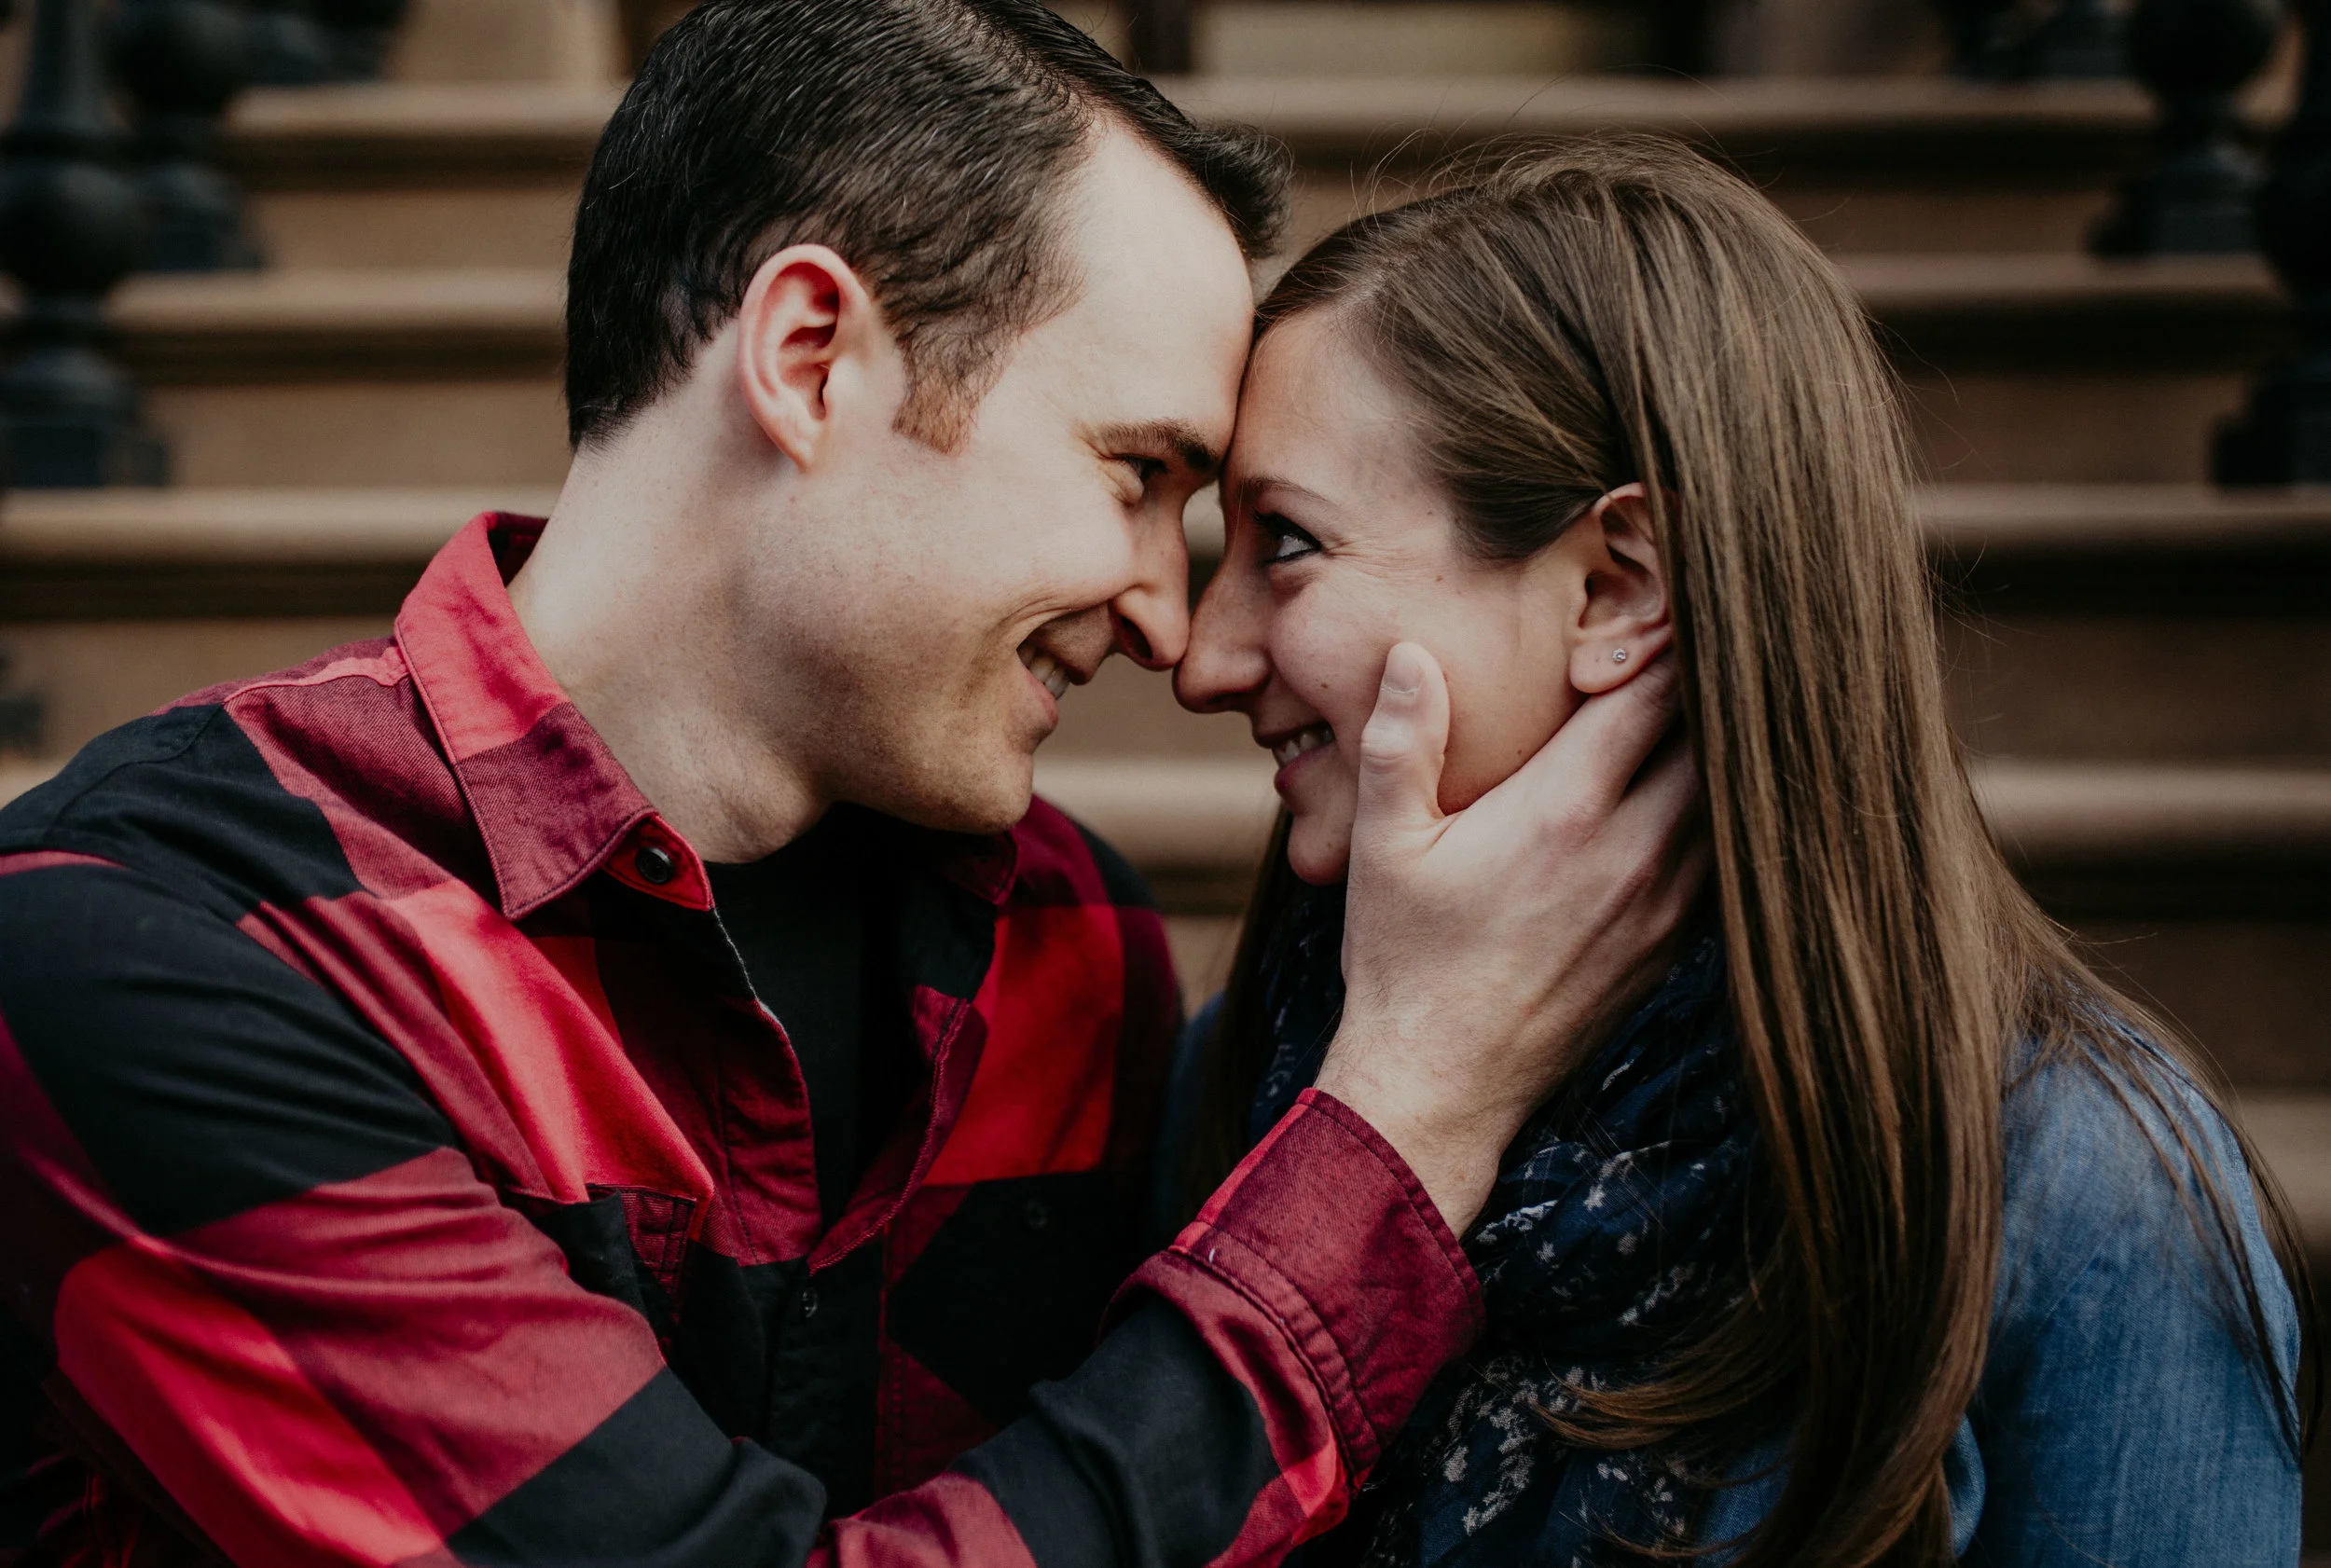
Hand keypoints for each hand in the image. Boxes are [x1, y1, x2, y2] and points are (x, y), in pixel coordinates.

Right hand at [1314, 643, 1706, 1232]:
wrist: (1441, 1085)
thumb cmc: (1402, 960)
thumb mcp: (1381, 844)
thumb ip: (1401, 741)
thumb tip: (1413, 653)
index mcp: (1563, 810)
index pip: (1652, 692)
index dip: (1666, 635)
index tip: (1662, 598)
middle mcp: (1632, 850)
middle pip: (1713, 736)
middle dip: (1709, 682)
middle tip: (1703, 637)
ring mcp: (1664, 903)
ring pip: (1730, 797)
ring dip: (1722, 748)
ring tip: (1714, 703)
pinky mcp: (1673, 945)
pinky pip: (1724, 858)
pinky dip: (1723, 816)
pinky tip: (1702, 796)